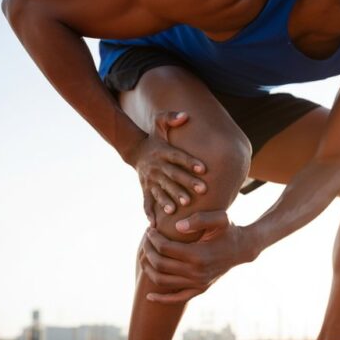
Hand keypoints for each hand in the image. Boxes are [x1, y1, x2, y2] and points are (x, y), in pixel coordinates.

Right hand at [126, 111, 207, 226]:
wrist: (135, 150)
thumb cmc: (154, 138)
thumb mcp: (159, 123)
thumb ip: (171, 118)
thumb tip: (185, 115)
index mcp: (163, 151)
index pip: (178, 156)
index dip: (190, 161)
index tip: (204, 168)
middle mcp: (157, 166)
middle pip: (172, 175)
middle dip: (186, 183)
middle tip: (201, 191)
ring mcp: (150, 178)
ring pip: (160, 190)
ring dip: (169, 198)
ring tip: (178, 207)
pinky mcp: (145, 188)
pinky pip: (146, 200)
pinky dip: (149, 212)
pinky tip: (154, 223)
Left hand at [140, 210, 258, 303]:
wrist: (242, 249)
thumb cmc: (228, 230)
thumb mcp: (219, 218)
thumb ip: (199, 219)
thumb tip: (177, 226)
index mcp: (199, 255)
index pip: (165, 248)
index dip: (153, 238)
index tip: (150, 230)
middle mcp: (197, 272)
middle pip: (160, 263)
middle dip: (148, 250)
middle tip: (146, 240)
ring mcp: (198, 283)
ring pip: (163, 280)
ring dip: (149, 268)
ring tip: (146, 255)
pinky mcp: (200, 289)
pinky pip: (176, 299)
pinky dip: (161, 299)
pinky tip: (149, 296)